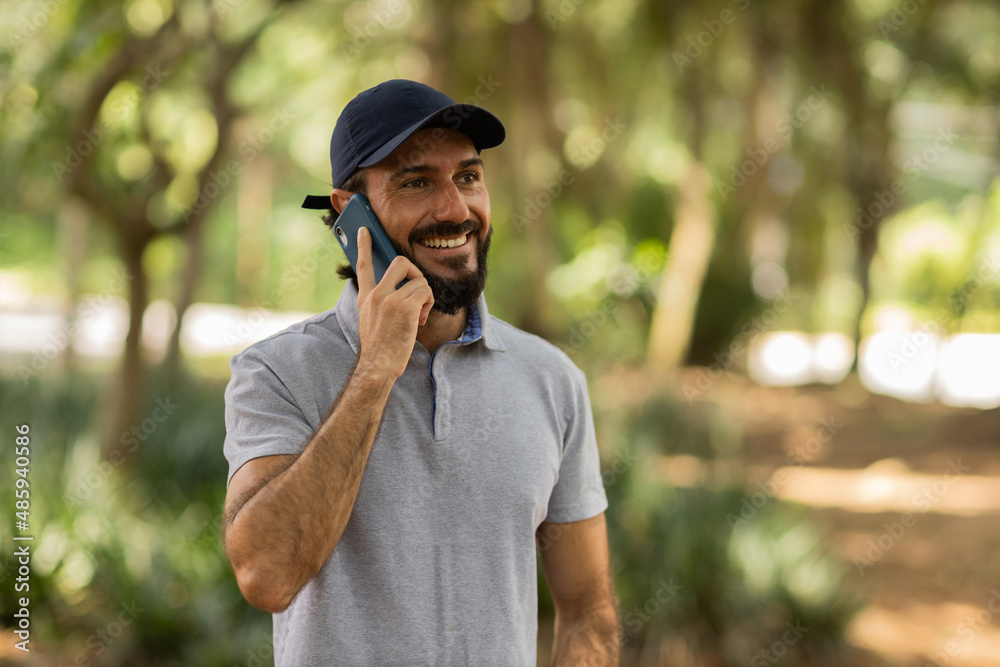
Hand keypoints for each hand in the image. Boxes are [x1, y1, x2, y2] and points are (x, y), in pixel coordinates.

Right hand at [355, 227, 433, 379]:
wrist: (378, 365)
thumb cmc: (379, 346)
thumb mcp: (371, 319)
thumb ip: (379, 301)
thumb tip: (400, 288)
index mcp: (366, 296)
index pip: (363, 265)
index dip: (364, 245)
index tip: (365, 230)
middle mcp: (376, 294)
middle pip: (401, 262)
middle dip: (415, 273)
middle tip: (417, 291)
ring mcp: (390, 300)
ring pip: (419, 280)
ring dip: (425, 297)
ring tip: (418, 314)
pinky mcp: (405, 308)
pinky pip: (425, 293)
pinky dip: (428, 305)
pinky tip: (420, 320)